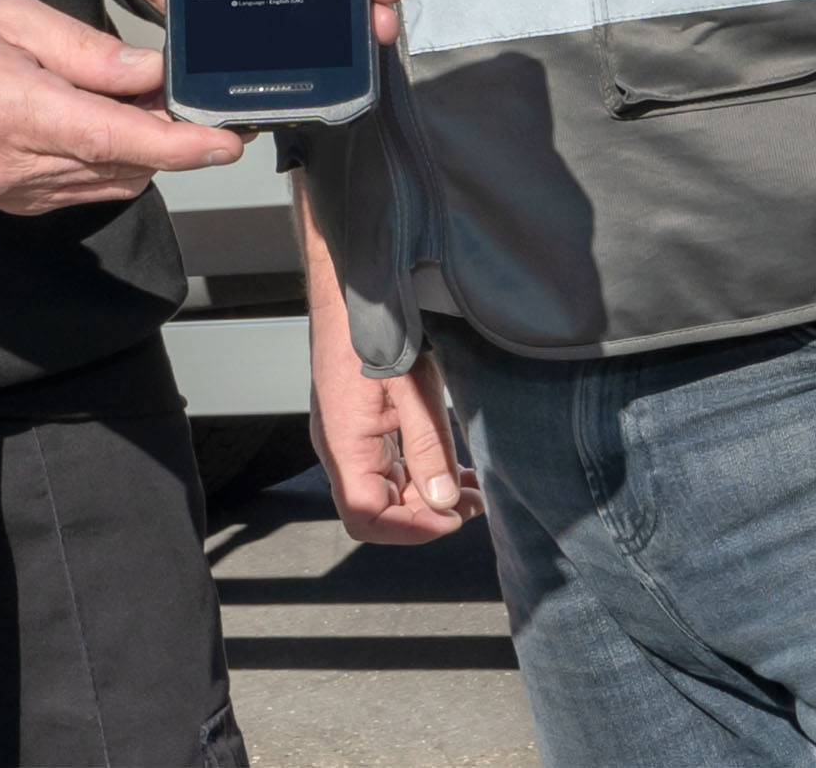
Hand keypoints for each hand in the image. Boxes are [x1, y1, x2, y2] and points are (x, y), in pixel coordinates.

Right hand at [0, 0, 241, 212]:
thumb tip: (151, 73)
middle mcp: (16, 167)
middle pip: (123, 164)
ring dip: (138, 147)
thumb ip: (88, 51)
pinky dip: (108, 158)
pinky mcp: (14, 201)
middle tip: (172, 86)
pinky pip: (84, 187)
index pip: (116, 139)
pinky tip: (100, 118)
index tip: (224, 144)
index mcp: (14, 111)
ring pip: (110, 181)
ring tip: (128, 93)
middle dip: (165, 133)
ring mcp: (13, 192)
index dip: (180, 145)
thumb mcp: (16, 17)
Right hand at [310, 315, 477, 544]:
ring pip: (388, 488)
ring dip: (429, 496)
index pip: (366, 516)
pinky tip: (453, 469)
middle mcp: (341, 448)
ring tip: (472, 490)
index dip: (409, 529)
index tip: (452, 520)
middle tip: (474, 505)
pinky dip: (422, 473)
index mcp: (343, 444)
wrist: (351, 286)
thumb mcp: (412, 387)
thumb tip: (443, 502)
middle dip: (428, 515)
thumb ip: (427, 447)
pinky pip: (390, 465)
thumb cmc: (372, 326)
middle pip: (379, 508)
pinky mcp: (363, 425)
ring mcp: (350, 438)